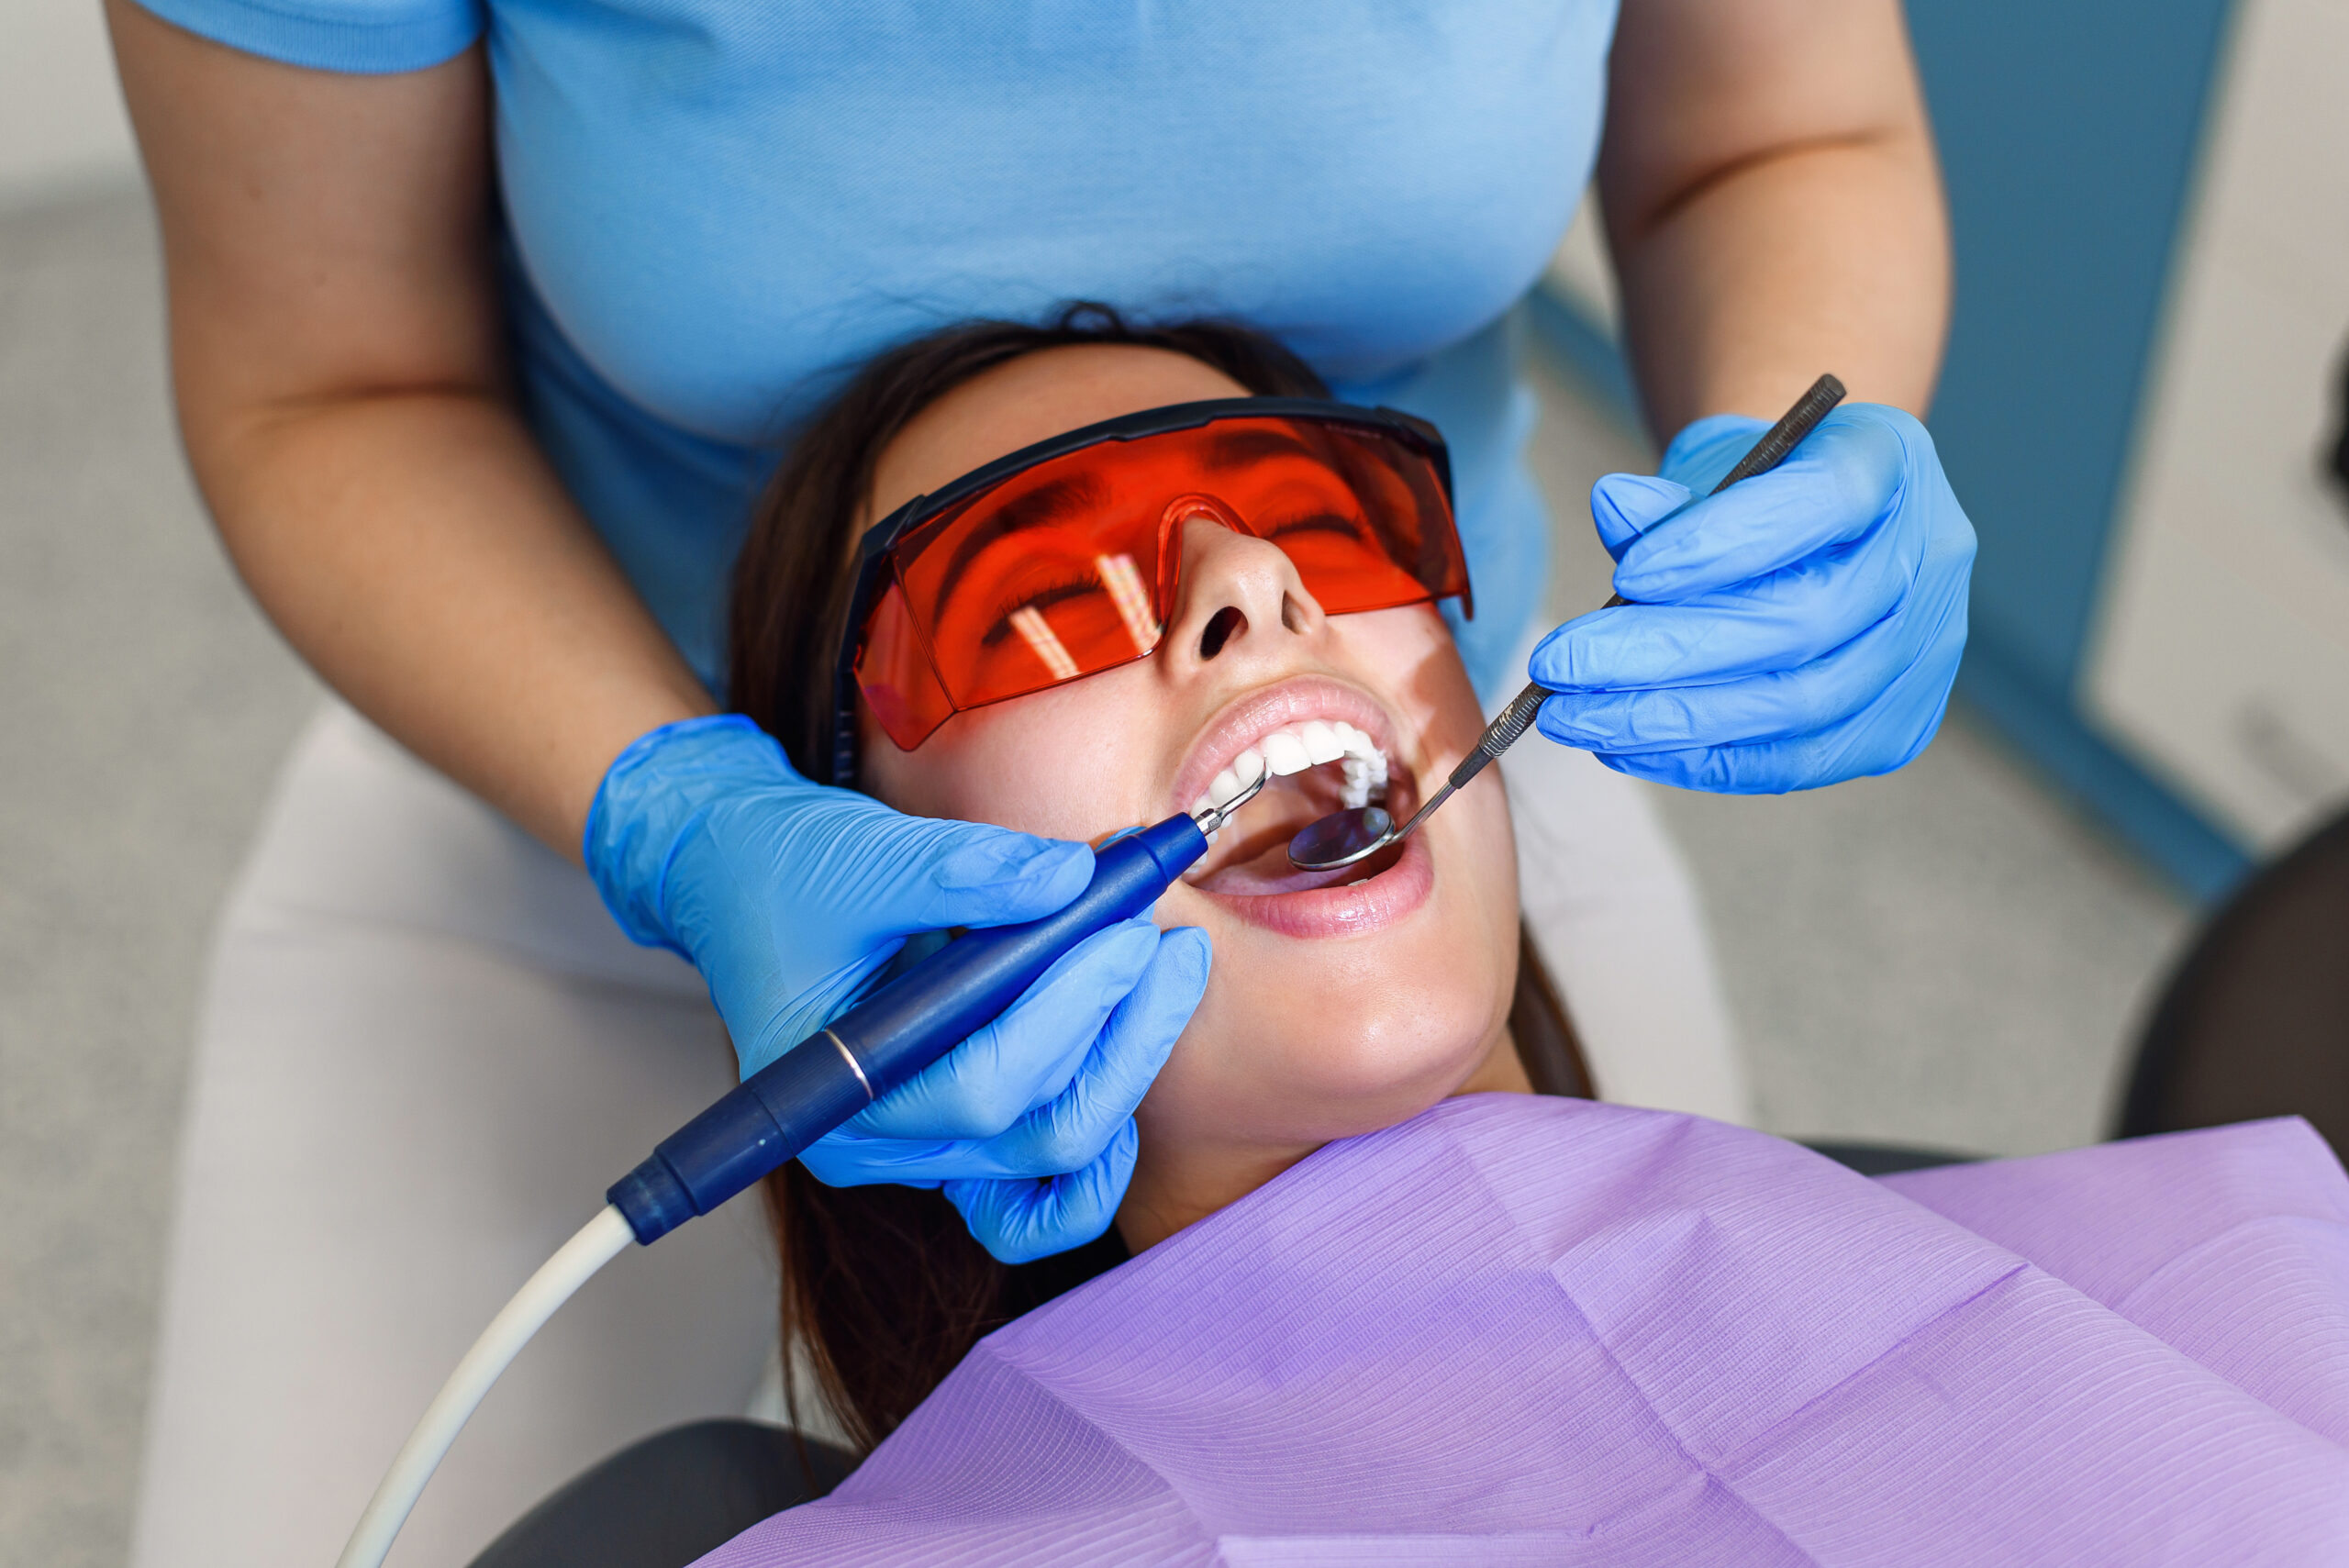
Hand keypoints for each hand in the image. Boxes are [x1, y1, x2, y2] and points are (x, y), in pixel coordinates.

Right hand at [585, 716, 1205, 1259]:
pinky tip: (1129, 1048)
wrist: (741, 876)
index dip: (1071, 1009)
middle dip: (1123, 1035)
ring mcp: (925, 1147)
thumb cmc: (781, 873)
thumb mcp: (862, 858)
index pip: (984, 1084)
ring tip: (1162, 971)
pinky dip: (1103, 1133)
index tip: (1124, 927)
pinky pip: (1047, 1185)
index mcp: (837, 1096)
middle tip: (1163, 943)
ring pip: (1062, 1153)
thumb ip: (966, 872)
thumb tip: (1072, 880)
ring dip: (1127, 1063)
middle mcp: (881, 1145)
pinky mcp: (960, 1127)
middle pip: (1040, 1131)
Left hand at [1527, 404, 1974, 792]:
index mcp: (1890, 462)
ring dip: (1672, 719)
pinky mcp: (1898, 725)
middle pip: (1805, 622)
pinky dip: (1703, 758)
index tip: (1626, 575)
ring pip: (1802, 704)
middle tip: (1561, 665)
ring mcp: (1928, 650)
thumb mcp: (1712, 467)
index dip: (1725, 544)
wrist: (1815, 528)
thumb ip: (1668, 496)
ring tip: (1573, 716)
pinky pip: (1797, 760)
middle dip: (1666, 653)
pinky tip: (1624, 744)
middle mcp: (1930, 557)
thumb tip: (1615, 508)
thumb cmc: (1757, 490)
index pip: (1822, 503)